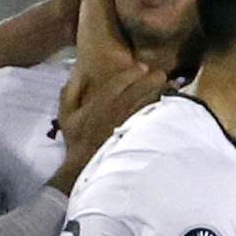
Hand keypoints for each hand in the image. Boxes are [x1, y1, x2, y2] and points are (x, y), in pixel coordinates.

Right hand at [50, 51, 164, 187]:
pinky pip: (153, 119)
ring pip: (148, 103)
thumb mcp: (66, 115)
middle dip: (151, 80)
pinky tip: (170, 105)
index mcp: (98, 105)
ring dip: (159, 92)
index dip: (131, 73)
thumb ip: (69, 92)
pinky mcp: (139, 137)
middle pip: (138, 90)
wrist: (87, 168)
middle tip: (161, 74)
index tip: (141, 67)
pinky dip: (162, 110)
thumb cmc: (77, 141)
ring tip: (168, 85)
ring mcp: (129, 125)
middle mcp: (115, 112)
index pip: (118, 83)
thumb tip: (76, 70)